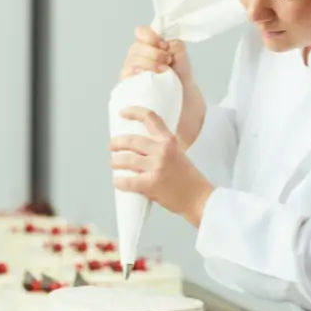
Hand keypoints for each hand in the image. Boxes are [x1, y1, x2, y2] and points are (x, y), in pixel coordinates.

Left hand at [110, 106, 213, 226]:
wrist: (199, 198)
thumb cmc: (189, 178)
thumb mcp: (178, 154)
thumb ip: (162, 147)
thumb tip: (140, 147)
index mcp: (169, 141)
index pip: (150, 118)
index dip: (134, 112)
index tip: (122, 113)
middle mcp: (162, 151)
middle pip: (131, 140)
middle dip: (117, 143)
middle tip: (112, 146)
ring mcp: (156, 167)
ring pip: (126, 159)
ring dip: (116, 162)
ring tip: (113, 164)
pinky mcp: (151, 184)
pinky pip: (128, 181)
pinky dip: (119, 182)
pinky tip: (117, 182)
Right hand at [119, 26, 205, 148]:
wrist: (184, 102)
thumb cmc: (181, 79)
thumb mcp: (182, 57)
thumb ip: (174, 45)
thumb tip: (165, 42)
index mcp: (150, 47)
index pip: (141, 33)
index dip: (149, 36)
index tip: (163, 45)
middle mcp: (138, 58)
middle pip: (135, 47)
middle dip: (152, 52)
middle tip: (167, 61)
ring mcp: (132, 72)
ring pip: (130, 61)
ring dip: (147, 63)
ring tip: (162, 71)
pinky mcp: (129, 87)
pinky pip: (125, 76)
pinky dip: (135, 74)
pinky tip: (145, 77)